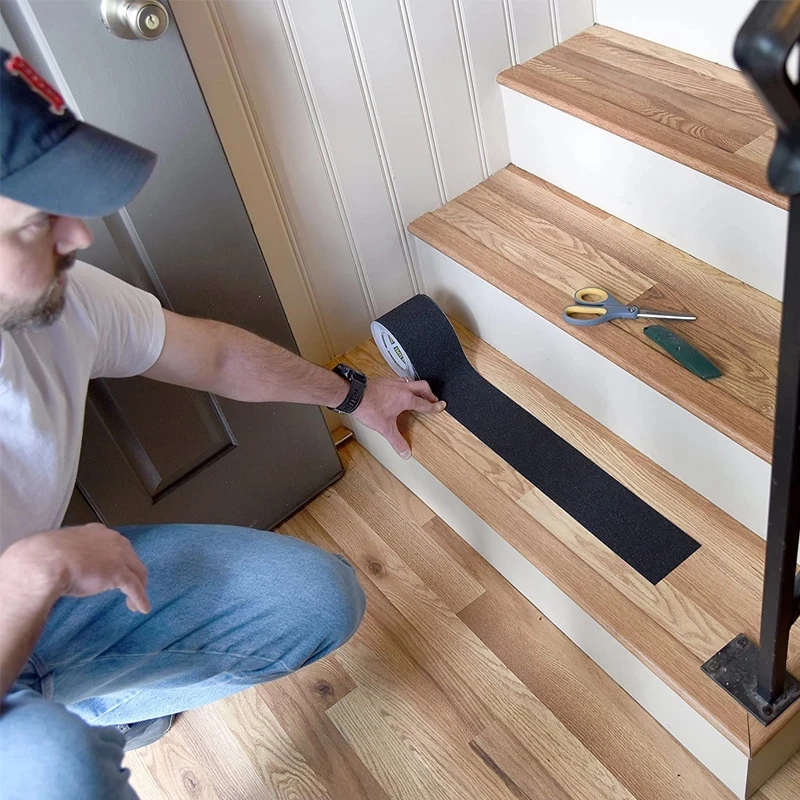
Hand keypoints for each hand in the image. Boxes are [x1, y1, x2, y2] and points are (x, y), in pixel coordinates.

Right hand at [6, 524, 150, 613]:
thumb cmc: (48, 556)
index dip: (120, 559)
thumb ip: (73, 554)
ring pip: (137, 573)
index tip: (119, 569)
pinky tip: (142, 609)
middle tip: (131, 588)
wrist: (46, 562)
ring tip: (136, 604)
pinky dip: (140, 599)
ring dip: (139, 589)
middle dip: (133, 573)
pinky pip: (135, 588)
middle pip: (131, 558)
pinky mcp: (119, 573)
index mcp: (98, 532)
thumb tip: (68, 565)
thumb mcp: (64, 549)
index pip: (116, 545)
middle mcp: (113, 540)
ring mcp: (118, 556)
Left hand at [352, 376, 445, 457]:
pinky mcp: (384, 380)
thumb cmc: (369, 407)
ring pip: (411, 381)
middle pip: (422, 387)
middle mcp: (402, 388)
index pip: (425, 403)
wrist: (354, 394)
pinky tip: (398, 390)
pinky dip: (404, 385)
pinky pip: (399, 380)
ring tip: (418, 393)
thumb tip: (405, 452)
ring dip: (417, 387)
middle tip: (433, 399)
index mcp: (406, 399)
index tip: (441, 406)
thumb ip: (396, 441)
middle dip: (430, 393)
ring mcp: (393, 382)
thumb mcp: (385, 428)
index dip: (434, 406)